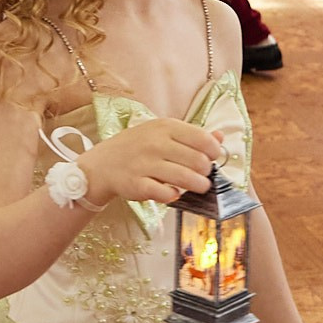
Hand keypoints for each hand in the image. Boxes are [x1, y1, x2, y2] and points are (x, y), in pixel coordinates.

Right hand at [78, 117, 223, 208]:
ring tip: (198, 186)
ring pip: (186, 179)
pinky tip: (173, 192)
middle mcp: (156, 143)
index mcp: (165, 127)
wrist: (102, 164)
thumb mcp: (162, 133)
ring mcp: (145, 164)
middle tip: (202, 175)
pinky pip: (166, 194)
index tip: (210, 158)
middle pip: (198, 161)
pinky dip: (174, 195)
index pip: (203, 139)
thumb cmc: (138, 147)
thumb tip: (220, 137)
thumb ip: (192, 135)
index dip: (213, 152)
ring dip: (198, 186)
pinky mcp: (138, 185)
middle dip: (206, 172)